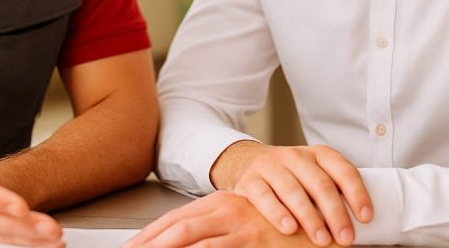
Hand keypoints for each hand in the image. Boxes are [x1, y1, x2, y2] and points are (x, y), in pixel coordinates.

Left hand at [123, 190, 308, 247]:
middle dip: (146, 242)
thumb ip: (215, 236)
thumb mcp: (242, 228)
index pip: (172, 221)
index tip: (127, 247)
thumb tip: (185, 245)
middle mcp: (224, 210)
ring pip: (188, 237)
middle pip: (173, 227)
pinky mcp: (254, 239)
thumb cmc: (281, 229)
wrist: (321, 223)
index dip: (146, 235)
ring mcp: (238, 224)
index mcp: (218, 206)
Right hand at [215, 142, 371, 245]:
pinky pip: (264, 196)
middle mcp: (295, 156)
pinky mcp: (250, 180)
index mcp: (318, 155)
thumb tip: (359, 223)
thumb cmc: (291, 176)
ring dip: (310, 217)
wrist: (246, 162)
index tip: (366, 218)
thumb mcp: (313, 175)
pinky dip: (277, 213)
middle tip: (346, 238)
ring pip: (293, 190)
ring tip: (321, 239)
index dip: (357, 194)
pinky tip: (289, 228)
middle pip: (320, 184)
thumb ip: (332, 191)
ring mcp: (271, 166)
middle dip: (336, 213)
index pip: (343, 170)